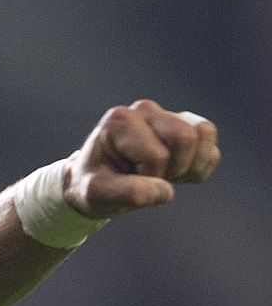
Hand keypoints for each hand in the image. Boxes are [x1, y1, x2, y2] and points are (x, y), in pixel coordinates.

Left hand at [64, 99, 219, 218]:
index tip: (126, 178)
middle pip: (185, 137)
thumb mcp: (97, 195)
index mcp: (120, 120)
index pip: (156, 155)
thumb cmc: (94, 187)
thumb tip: (166, 191)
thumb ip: (127, 193)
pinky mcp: (187, 128)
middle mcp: (145, 110)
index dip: (148, 176)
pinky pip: (212, 150)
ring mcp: (168, 116)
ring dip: (190, 166)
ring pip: (205, 134)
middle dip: (173, 169)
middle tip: (148, 177)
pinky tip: (174, 174)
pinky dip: (199, 169)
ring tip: (162, 174)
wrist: (99, 184)